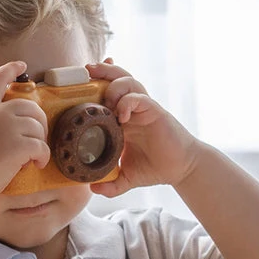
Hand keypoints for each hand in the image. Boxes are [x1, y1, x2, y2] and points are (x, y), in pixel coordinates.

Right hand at [0, 61, 51, 199]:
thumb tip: (0, 133)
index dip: (10, 70)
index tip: (21, 65)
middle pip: (30, 106)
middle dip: (39, 121)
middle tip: (38, 138)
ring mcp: (8, 127)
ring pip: (38, 127)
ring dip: (40, 143)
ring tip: (32, 158)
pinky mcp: (18, 144)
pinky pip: (42, 147)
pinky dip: (43, 157)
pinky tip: (36, 164)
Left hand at [86, 60, 200, 195]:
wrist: (181, 170)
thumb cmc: (155, 167)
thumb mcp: (127, 178)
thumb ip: (110, 184)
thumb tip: (92, 187)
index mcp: (123, 118)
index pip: (107, 91)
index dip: (95, 81)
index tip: (78, 79)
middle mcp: (133, 109)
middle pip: (117, 78)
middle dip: (101, 71)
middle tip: (86, 71)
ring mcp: (144, 109)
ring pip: (129, 81)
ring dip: (114, 86)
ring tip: (106, 101)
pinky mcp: (155, 112)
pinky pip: (140, 98)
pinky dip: (127, 102)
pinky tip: (121, 116)